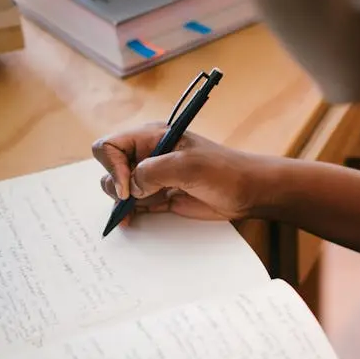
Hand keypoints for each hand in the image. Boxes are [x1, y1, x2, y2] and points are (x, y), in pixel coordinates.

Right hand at [93, 123, 270, 223]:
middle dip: (114, 186)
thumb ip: (152, 172)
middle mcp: (149, 155)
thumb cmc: (225, 172)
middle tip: (130, 200)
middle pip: (111, 168)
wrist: (249, 192)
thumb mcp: (188, 166)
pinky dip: (129, 212)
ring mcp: (155, 177)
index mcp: (152, 137)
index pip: (110, 146)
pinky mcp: (162, 196)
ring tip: (129, 215)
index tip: (127, 186)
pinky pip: (135, 204)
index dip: (112, 166)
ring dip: (120, 202)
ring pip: (120, 188)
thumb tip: (129, 187)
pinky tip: (130, 221)